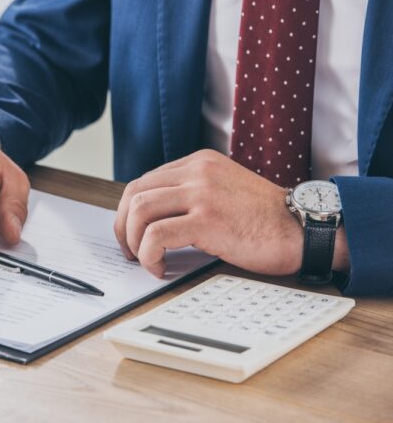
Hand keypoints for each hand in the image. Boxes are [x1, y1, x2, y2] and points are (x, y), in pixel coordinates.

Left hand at [113, 149, 348, 277]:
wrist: (306, 229)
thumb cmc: (267, 219)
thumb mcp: (224, 191)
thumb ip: (193, 195)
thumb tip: (153, 220)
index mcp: (199, 163)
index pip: (144, 182)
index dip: (129, 212)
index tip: (131, 235)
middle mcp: (197, 172)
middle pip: (134, 194)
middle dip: (123, 226)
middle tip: (129, 251)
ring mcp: (201, 193)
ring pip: (139, 211)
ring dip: (134, 241)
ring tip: (146, 261)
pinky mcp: (206, 219)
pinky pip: (156, 235)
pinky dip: (149, 255)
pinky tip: (160, 267)